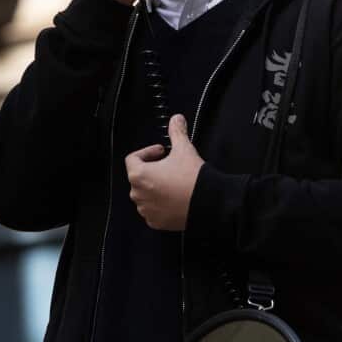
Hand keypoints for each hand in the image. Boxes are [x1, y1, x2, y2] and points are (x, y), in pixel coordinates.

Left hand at [125, 114, 203, 230]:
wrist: (207, 203)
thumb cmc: (192, 179)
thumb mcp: (184, 149)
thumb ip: (177, 132)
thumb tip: (176, 120)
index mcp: (139, 175)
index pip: (133, 158)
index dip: (148, 152)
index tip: (161, 151)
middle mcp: (138, 194)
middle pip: (139, 176)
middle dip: (153, 169)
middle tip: (169, 166)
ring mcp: (146, 210)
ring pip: (145, 194)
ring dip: (155, 187)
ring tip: (173, 182)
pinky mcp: (155, 221)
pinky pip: (153, 210)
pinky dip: (160, 203)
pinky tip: (174, 197)